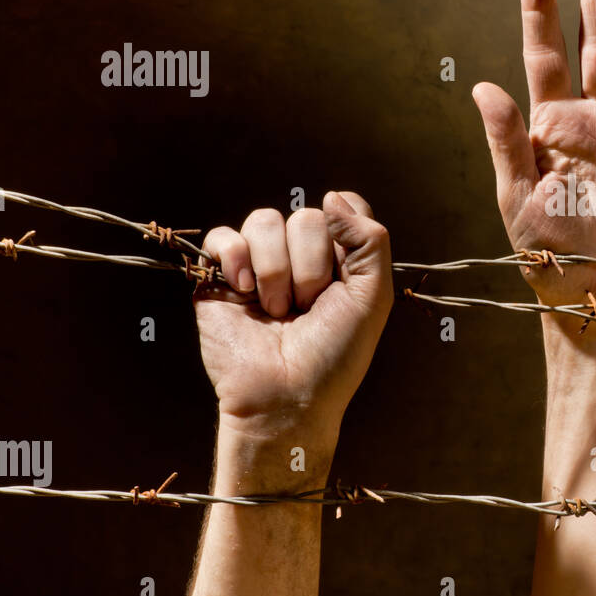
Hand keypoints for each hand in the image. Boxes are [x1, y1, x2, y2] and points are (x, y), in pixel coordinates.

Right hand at [192, 191, 392, 475]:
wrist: (285, 398)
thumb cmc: (335, 354)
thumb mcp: (373, 297)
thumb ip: (370, 240)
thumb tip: (332, 196)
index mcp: (340, 259)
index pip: (342, 208)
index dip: (342, 234)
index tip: (342, 275)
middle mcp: (300, 256)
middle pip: (305, 216)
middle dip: (309, 266)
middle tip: (307, 308)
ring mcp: (260, 265)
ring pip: (264, 220)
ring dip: (275, 271)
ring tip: (278, 311)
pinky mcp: (221, 278)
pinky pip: (223, 236)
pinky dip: (234, 259)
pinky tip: (244, 292)